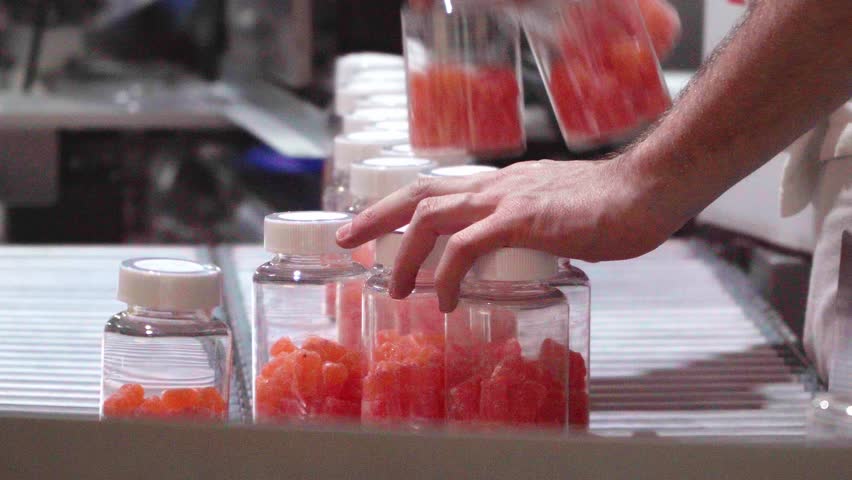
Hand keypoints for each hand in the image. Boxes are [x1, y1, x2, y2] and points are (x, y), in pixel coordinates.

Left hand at [336, 157, 686, 311]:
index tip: (375, 226)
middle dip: (376, 217)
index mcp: (502, 185)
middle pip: (419, 195)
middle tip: (346, 240)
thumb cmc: (612, 206)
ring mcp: (505, 200)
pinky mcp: (521, 220)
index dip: (401, 206)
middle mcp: (495, 186)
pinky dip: (447, 274)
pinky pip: (467, 247)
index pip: (438, 189)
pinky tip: (445, 299)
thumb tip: (522, 251)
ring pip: (431, 218)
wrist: (646, 190)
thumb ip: (533, 229)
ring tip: (393, 287)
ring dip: (404, 254)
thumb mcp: (557, 214)